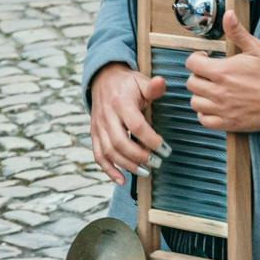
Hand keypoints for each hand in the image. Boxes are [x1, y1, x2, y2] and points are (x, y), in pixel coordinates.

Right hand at [87, 62, 169, 186]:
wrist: (103, 79)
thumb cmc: (127, 83)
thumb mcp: (140, 81)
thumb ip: (152, 87)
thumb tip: (161, 83)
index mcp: (121, 102)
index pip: (135, 125)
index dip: (150, 140)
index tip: (164, 148)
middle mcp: (107, 116)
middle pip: (120, 142)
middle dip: (140, 156)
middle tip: (157, 162)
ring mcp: (98, 127)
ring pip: (109, 152)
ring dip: (127, 165)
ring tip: (145, 171)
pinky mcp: (95, 134)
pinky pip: (98, 155)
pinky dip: (108, 170)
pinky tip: (122, 180)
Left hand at [186, 13, 259, 132]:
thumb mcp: (257, 49)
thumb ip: (238, 32)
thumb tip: (228, 15)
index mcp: (222, 71)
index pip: (191, 63)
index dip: (196, 58)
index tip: (205, 58)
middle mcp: (218, 91)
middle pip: (191, 83)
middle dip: (198, 76)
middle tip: (210, 74)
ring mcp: (222, 109)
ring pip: (195, 102)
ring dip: (200, 95)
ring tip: (212, 89)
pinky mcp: (228, 123)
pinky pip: (204, 120)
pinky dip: (205, 113)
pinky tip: (214, 106)